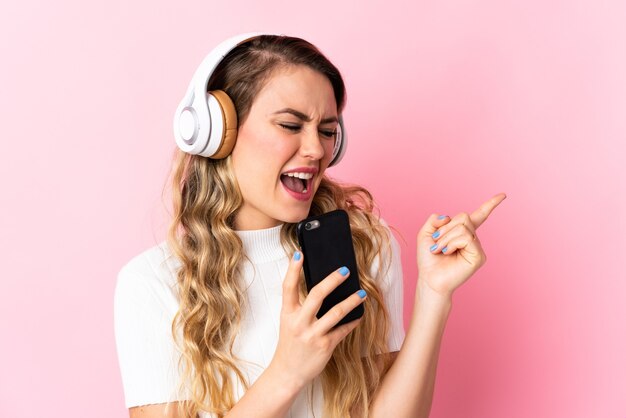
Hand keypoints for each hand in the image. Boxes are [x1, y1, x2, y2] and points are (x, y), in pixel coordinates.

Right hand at [269, 252, 364, 388]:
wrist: (288, 373)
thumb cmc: (290, 344)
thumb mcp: (289, 323)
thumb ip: (299, 306)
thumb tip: (321, 287)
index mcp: (287, 314)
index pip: (288, 287)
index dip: (293, 270)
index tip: (299, 254)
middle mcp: (299, 323)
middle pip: (317, 295)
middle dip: (332, 280)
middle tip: (345, 270)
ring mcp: (312, 335)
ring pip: (336, 312)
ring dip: (351, 301)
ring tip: (361, 293)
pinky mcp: (325, 346)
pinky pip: (343, 330)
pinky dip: (353, 321)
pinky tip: (360, 315)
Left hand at [416, 192, 505, 298]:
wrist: (429, 278)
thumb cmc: (428, 259)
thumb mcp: (426, 234)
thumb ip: (435, 220)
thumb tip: (448, 217)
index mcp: (462, 233)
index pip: (479, 216)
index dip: (490, 205)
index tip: (502, 195)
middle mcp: (472, 239)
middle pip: (464, 216)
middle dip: (445, 228)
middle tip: (437, 242)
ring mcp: (477, 247)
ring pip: (463, 227)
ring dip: (446, 237)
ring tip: (440, 250)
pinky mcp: (479, 256)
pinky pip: (465, 237)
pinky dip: (452, 243)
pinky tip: (448, 253)